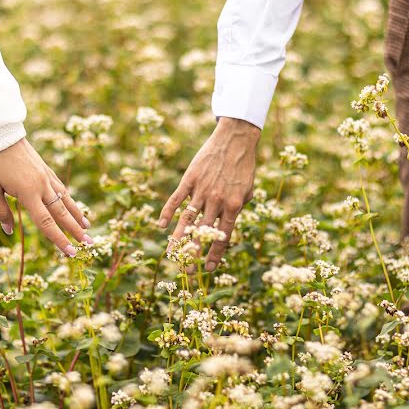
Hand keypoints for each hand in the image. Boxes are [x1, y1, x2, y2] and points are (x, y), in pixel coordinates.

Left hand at [0, 139, 91, 255]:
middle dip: (76, 230)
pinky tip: (73, 205)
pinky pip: (60, 187)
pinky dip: (69, 199)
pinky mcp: (45, 168)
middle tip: (89, 244)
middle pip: (62, 213)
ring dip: (77, 214)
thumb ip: (1, 211)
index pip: (46, 222)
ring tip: (88, 227)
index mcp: (28, 193)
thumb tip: (9, 231)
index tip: (71, 252)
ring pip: (65, 199)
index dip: (59, 239)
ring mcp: (45, 176)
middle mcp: (41, 185)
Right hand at [159, 117, 259, 270]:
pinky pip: (176, 199)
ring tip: (171, 255)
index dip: (215, 254)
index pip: (222, 237)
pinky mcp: (190, 179)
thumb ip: (237, 209)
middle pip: (202, 233)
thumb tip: (226, 225)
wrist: (236, 139)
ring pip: (186, 220)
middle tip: (187, 269)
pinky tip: (161, 226)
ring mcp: (201, 190)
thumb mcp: (248, 190)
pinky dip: (167, 213)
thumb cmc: (244, 166)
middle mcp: (217, 201)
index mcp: (234, 206)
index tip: (207, 268)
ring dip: (178, 240)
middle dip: (194, 254)